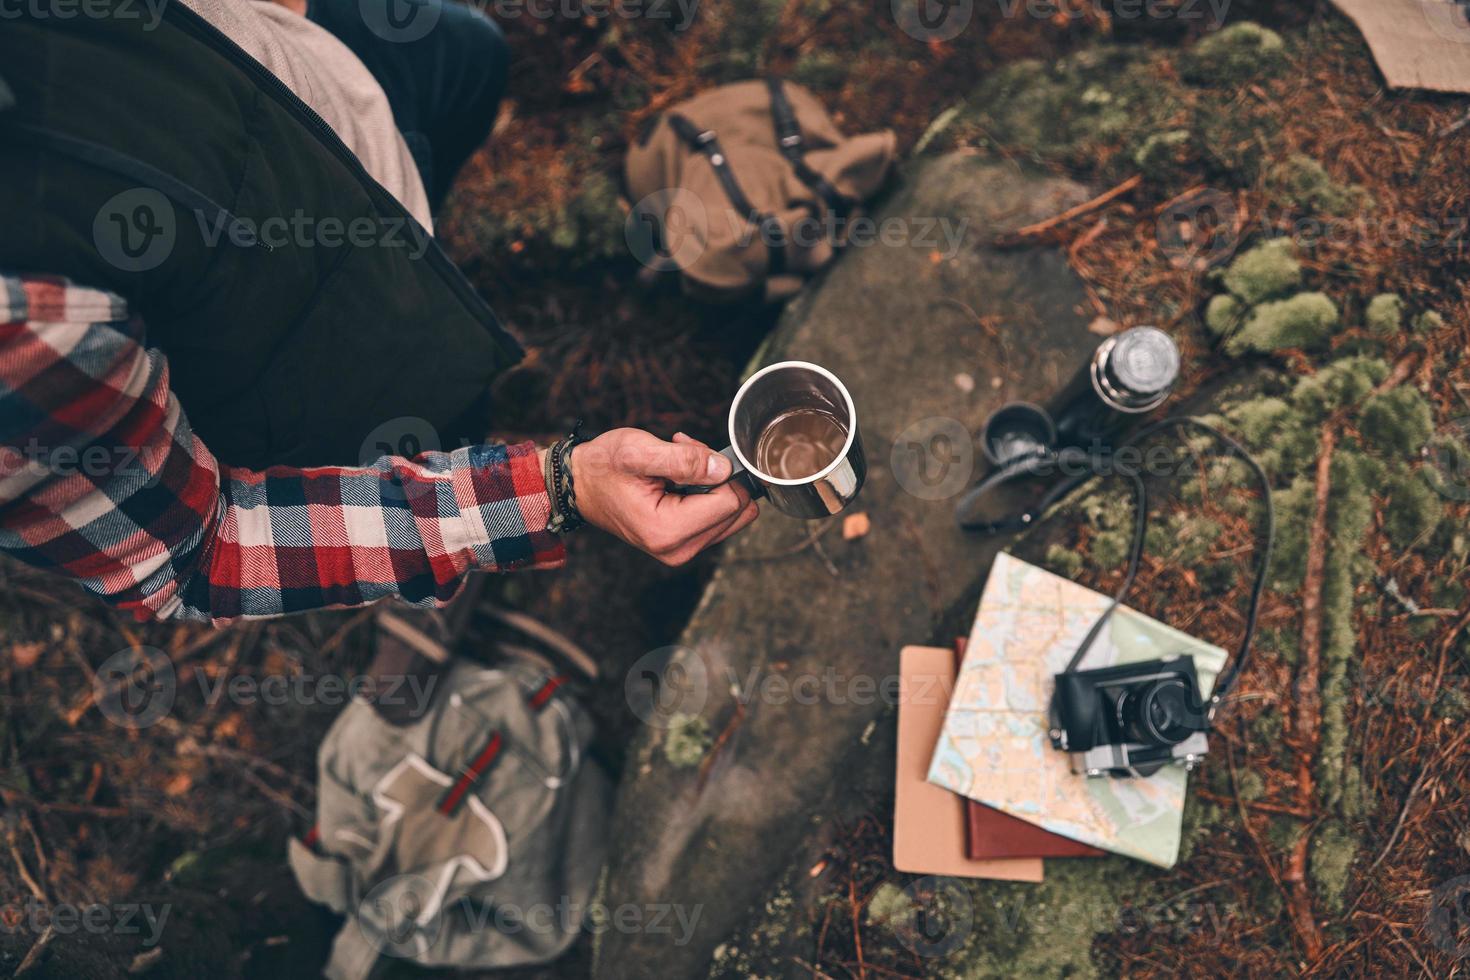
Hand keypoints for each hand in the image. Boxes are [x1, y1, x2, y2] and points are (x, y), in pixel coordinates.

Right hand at [569, 428, 758, 565]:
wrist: (581, 485)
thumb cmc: (604, 466)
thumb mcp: (639, 451)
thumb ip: (685, 460)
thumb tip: (724, 468)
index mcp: (668, 530)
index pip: (730, 501)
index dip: (718, 469)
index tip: (689, 451)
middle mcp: (679, 549)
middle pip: (736, 511)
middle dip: (718, 478)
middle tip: (683, 457)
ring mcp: (683, 550)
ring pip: (733, 515)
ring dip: (712, 485)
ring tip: (677, 468)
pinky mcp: (685, 545)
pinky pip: (720, 519)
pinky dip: (706, 495)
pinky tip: (680, 480)